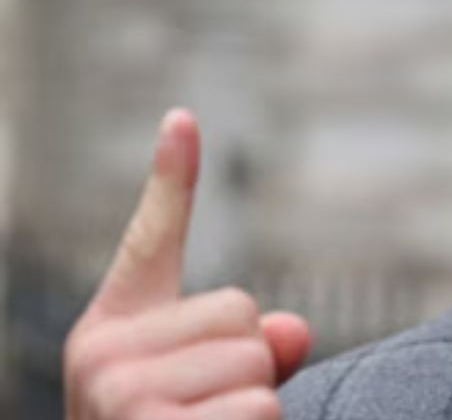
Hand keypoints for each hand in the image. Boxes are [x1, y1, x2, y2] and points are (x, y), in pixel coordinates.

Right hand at [63, 109, 310, 418]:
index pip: (151, 239)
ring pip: (259, 365)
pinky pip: (260, 410)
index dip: (172, 177)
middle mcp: (102, 357)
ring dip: (253, 414)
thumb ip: (249, 349)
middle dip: (248, 371)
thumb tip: (294, 329)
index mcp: (113, 331)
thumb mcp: (207, 395)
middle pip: (244, 315)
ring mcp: (120, 399)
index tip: (185, 116)